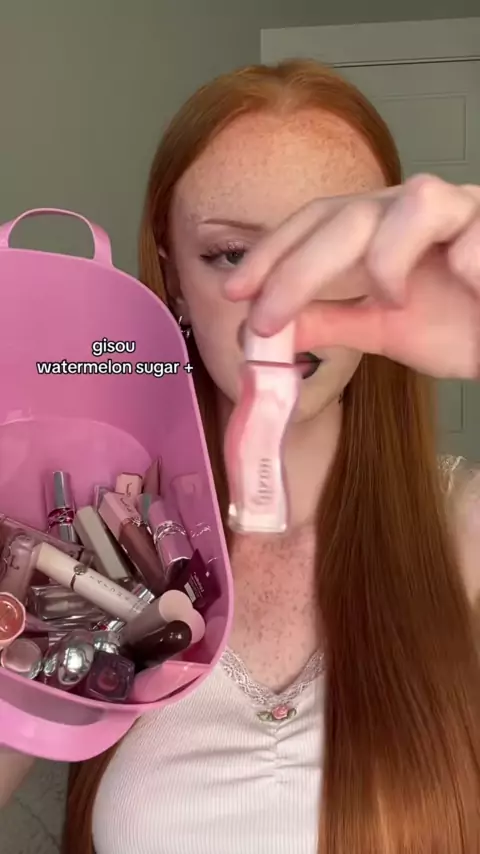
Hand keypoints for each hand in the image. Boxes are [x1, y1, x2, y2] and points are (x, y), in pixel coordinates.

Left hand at [223, 174, 479, 378]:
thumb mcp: (384, 328)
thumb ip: (330, 321)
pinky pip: (479, 230)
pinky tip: (468, 287)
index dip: (272, 252)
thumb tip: (263, 329)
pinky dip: (469, 259)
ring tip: (394, 301)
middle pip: (347, 216)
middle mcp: (413, 210)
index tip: (233, 292)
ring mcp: (462, 211)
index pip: (316, 222)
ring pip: (415, 201)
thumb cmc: (461, 324)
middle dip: (299, 268)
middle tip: (267, 319)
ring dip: (389, 257)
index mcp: (379, 229)